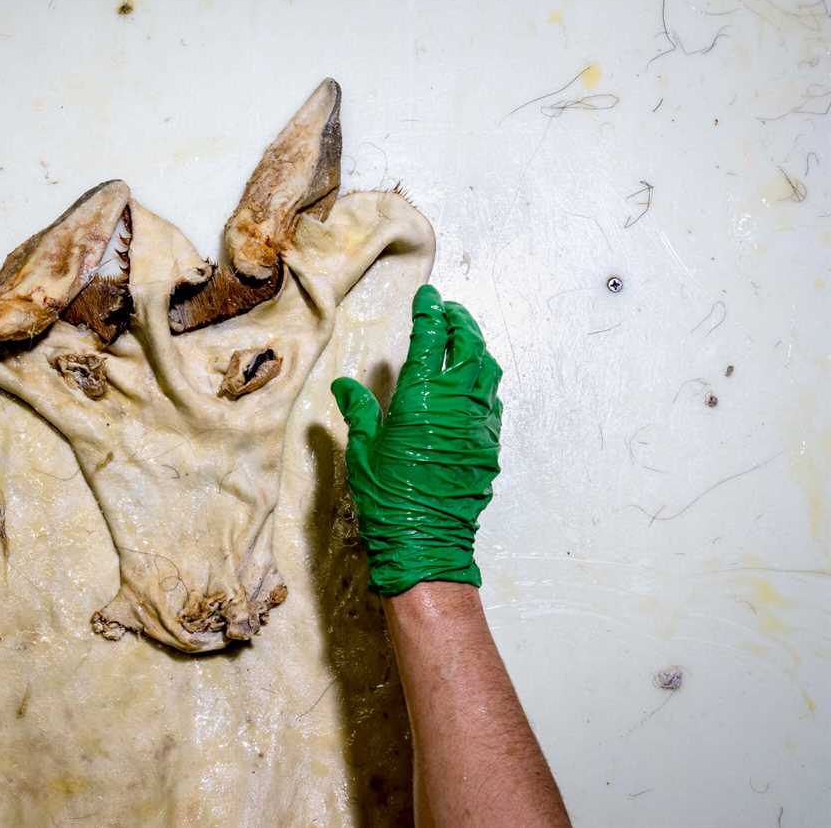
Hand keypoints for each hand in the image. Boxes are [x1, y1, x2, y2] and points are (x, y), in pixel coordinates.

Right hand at [331, 284, 501, 596]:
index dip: (429, 313)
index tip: (428, 297)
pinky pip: (491, 401)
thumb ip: (360, 411)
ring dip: (476, 348)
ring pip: (487, 370)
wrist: (426, 540)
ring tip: (464, 339)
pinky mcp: (489, 444)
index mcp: (421, 397)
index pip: (430, 340)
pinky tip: (473, 384)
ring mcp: (478, 423)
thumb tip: (346, 385)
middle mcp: (456, 402)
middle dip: (459, 322)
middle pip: (467, 346)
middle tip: (449, 311)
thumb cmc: (388, 497)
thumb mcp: (362, 452)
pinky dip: (483, 382)